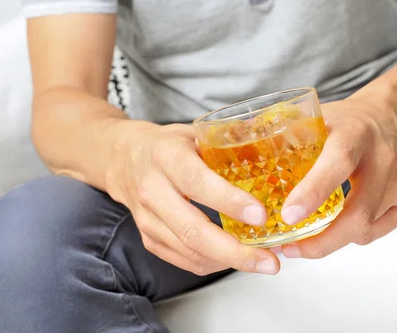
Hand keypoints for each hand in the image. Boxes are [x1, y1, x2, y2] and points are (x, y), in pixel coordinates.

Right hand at [105, 122, 279, 274]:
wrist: (121, 158)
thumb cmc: (166, 145)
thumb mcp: (193, 132)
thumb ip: (228, 141)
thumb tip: (275, 143)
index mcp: (167, 157)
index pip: (198, 183)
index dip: (230, 202)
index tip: (261, 216)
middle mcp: (153, 190)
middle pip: (193, 230)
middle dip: (236, 251)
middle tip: (269, 259)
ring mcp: (148, 219)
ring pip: (190, 251)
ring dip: (230, 262)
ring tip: (264, 261)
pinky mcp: (149, 238)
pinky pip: (184, 260)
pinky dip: (214, 264)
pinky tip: (237, 258)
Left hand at [279, 89, 396, 257]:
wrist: (396, 116)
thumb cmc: (348, 119)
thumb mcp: (317, 116)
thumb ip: (283, 133)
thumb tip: (232, 144)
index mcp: (355, 132)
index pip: (338, 163)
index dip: (313, 193)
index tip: (286, 217)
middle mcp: (383, 157)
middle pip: (358, 211)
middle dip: (322, 240)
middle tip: (289, 248)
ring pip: (366, 227)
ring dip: (331, 242)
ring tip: (302, 243)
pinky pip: (377, 231)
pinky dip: (352, 236)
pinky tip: (335, 229)